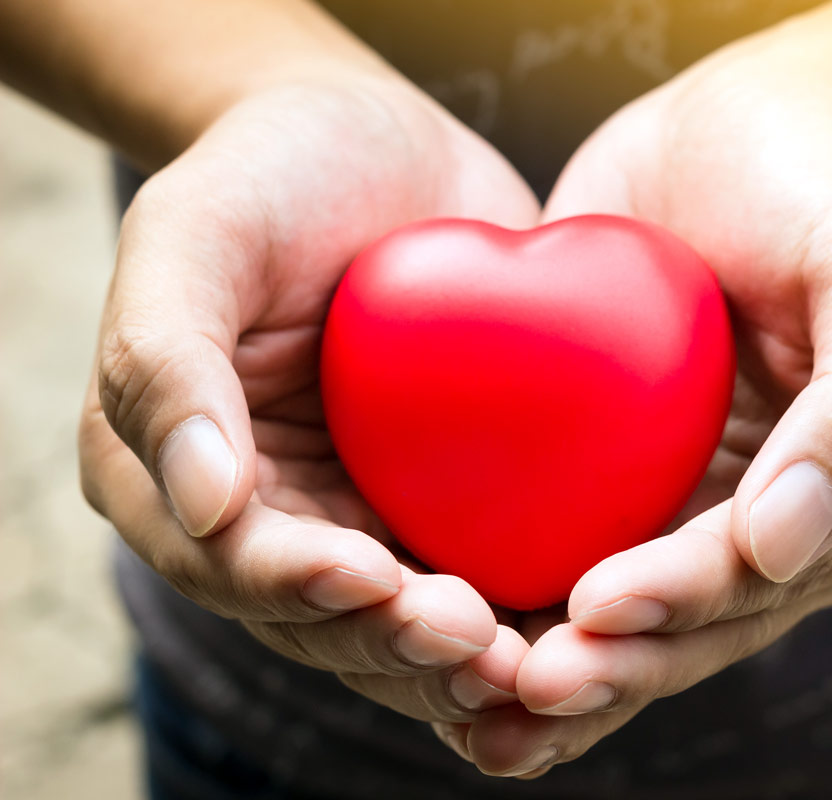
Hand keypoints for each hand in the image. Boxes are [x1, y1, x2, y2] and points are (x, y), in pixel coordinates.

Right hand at [79, 75, 542, 726]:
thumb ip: (168, 358)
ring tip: (542, 663)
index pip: (234, 562)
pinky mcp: (446, 503)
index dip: (301, 588)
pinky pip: (484, 572)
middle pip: (328, 620)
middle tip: (484, 648)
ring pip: (409, 623)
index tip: (378, 583)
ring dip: (469, 659)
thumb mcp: (196, 232)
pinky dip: (527, 612)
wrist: (381, 144)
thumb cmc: (272, 169)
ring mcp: (361, 516)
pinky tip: (590, 626)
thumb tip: (206, 506)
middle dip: (401, 645)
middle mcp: (268, 518)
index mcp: (174, 477)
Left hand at [443, 42, 831, 777]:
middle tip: (525, 691)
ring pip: (651, 619)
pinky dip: (535, 616)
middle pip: (713, 619)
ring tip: (484, 721)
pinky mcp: (646, 486)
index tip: (597, 607)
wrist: (749, 120)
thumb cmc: (824, 181)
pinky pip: (593, 558)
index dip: (690, 597)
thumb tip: (787, 547)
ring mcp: (723, 509)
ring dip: (576, 673)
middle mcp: (809, 522)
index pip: (779, 566)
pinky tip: (466, 670)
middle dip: (622, 663)